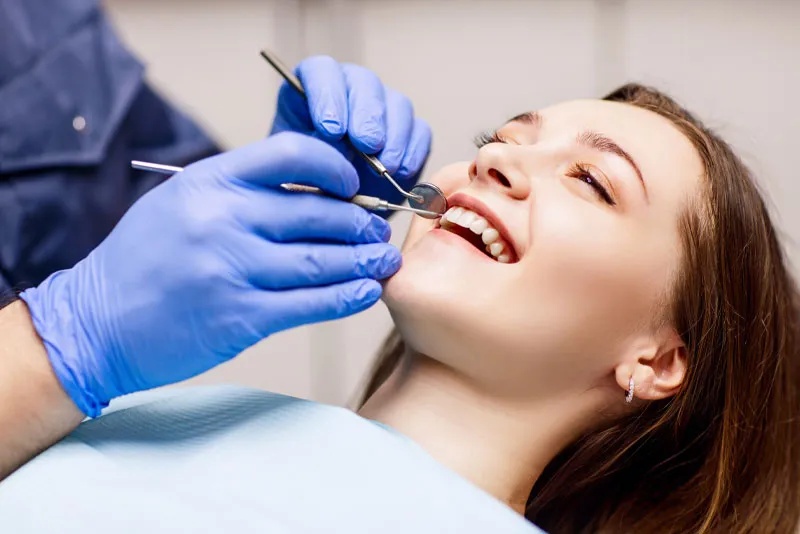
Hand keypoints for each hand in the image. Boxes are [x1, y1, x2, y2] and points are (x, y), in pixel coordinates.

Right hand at [20, 133, 400, 416]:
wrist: (96, 322)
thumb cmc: (145, 258)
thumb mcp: (183, 202)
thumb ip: (241, 191)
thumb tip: (314, 193)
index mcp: (210, 181)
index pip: (294, 154)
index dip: (336, 168)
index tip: (353, 186)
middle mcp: (223, 220)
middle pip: (318, 213)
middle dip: (360, 224)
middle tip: (379, 232)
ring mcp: (231, 270)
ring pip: (321, 260)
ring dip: (363, 262)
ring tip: (382, 262)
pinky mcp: (240, 317)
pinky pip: (310, 303)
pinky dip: (346, 297)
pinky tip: (366, 291)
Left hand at [271, 56, 431, 206]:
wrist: (332, 209)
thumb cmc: (306, 183)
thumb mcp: (296, 167)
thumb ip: (309, 151)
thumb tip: (338, 145)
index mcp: (311, 91)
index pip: (321, 72)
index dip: (328, 96)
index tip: (330, 130)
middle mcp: (350, 91)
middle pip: (364, 83)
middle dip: (367, 115)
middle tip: (367, 145)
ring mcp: (383, 109)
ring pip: (397, 104)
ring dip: (394, 137)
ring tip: (385, 167)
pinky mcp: (409, 132)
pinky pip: (420, 131)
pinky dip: (413, 152)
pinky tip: (400, 173)